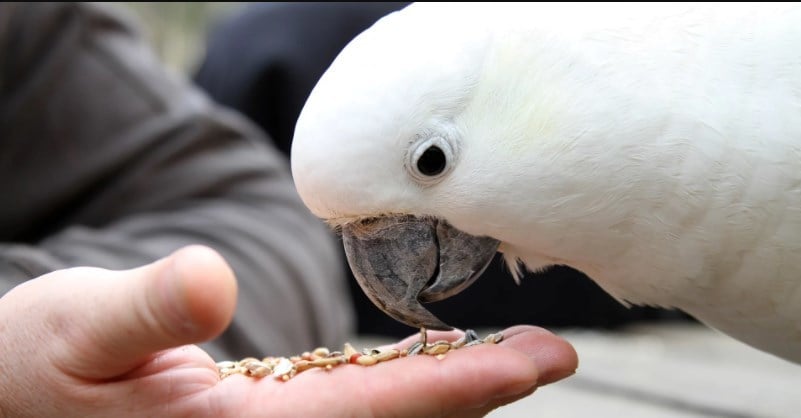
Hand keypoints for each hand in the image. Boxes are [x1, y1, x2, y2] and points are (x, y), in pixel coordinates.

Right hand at [0, 245, 577, 416]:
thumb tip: (210, 279)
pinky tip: (429, 364)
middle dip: (477, 391)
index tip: (536, 361)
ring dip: (450, 388)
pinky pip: (349, 410)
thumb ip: (143, 310)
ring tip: (511, 357)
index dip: (460, 383)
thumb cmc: (30, 370)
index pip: (372, 410)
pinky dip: (404, 386)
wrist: (6, 397)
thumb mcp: (74, 331)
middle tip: (548, 353)